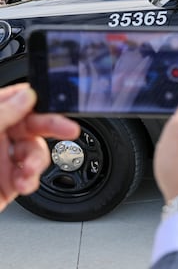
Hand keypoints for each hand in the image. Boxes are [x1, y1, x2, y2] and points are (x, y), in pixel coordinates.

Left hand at [0, 84, 79, 211]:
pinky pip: (31, 176)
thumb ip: (2, 114)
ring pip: (36, 151)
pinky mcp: (7, 183)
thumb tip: (27, 96)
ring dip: (37, 161)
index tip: (50, 103)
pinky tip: (23, 183)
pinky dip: (31, 180)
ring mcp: (1, 161)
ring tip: (28, 170)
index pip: (16, 100)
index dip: (35, 100)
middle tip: (68, 130)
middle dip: (52, 128)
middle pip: (33, 125)